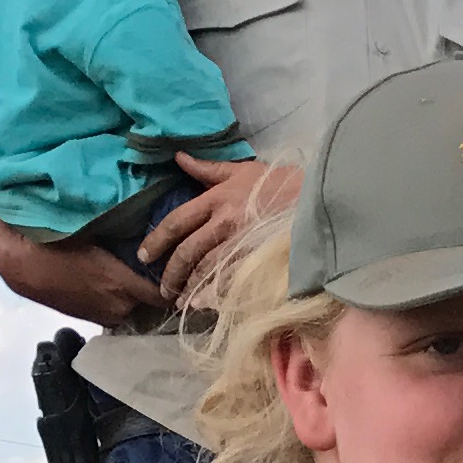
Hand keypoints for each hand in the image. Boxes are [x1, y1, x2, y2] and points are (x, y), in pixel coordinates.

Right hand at [0, 225, 172, 329]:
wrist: (18, 263)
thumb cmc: (56, 242)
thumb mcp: (94, 234)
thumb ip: (126, 239)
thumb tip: (155, 235)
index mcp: (121, 286)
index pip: (164, 296)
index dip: (179, 289)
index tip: (194, 281)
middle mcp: (117, 307)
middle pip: (152, 307)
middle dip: (161, 296)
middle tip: (171, 277)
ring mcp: (103, 317)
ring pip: (134, 311)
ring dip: (140, 301)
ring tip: (145, 282)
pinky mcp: (90, 319)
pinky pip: (116, 312)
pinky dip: (122, 303)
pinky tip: (120, 289)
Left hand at [137, 152, 299, 305]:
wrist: (317, 199)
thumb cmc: (281, 183)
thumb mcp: (243, 170)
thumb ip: (209, 169)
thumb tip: (179, 158)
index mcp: (216, 199)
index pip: (177, 221)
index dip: (158, 240)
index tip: (145, 256)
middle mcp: (224, 222)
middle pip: (188, 251)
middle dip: (171, 272)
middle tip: (162, 288)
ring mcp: (243, 243)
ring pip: (207, 269)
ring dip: (190, 287)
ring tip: (181, 300)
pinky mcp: (260, 259)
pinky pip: (232, 280)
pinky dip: (216, 294)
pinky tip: (207, 304)